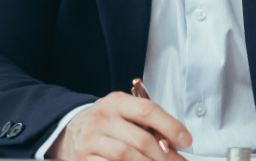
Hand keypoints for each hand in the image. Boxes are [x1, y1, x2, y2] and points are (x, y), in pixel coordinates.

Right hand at [46, 91, 191, 160]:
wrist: (70, 130)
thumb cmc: (104, 122)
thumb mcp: (122, 112)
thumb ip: (146, 123)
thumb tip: (176, 141)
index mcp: (115, 102)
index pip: (147, 110)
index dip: (171, 126)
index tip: (186, 140)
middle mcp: (102, 118)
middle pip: (141, 139)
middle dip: (165, 155)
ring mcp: (91, 139)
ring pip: (127, 156)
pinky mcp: (84, 158)